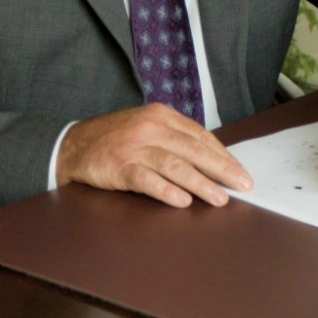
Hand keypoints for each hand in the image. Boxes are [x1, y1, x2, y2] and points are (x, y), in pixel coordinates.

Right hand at [56, 103, 253, 206]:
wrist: (74, 145)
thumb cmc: (116, 139)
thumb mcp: (146, 127)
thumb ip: (174, 138)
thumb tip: (212, 159)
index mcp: (161, 115)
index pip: (200, 136)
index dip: (223, 155)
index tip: (240, 172)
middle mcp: (150, 128)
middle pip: (193, 149)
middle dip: (222, 169)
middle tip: (243, 185)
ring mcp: (134, 147)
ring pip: (175, 165)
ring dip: (201, 184)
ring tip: (220, 199)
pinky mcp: (119, 166)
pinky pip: (147, 179)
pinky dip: (166, 190)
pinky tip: (182, 201)